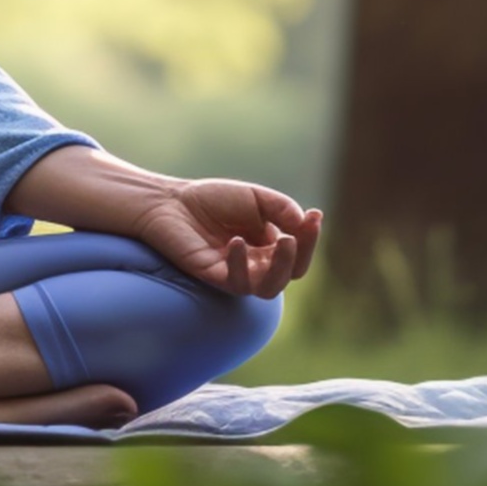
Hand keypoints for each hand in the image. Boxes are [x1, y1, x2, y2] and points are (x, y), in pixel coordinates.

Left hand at [134, 179, 322, 299]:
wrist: (171, 202)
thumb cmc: (212, 199)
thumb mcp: (256, 197)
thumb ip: (283, 209)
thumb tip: (306, 222)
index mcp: (268, 247)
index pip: (298, 254)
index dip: (310, 238)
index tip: (315, 215)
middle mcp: (256, 265)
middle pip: (290, 273)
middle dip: (300, 255)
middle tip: (296, 235)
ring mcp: (236, 274)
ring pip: (268, 288)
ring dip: (280, 267)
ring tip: (284, 242)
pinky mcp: (214, 277)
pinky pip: (236, 283)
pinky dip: (241, 264)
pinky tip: (237, 242)